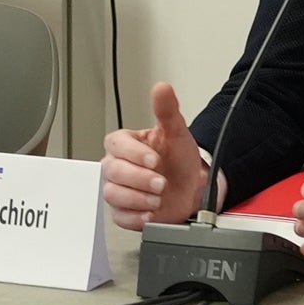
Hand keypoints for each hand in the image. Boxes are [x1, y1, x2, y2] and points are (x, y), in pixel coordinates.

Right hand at [100, 81, 207, 230]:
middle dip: (140, 179)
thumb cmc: (179, 160)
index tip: (154, 159)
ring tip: (158, 198)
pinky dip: (136, 217)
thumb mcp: (176, 132)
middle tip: (161, 182)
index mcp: (125, 144)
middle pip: (113, 171)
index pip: (116, 145)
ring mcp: (119, 189)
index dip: (134, 154)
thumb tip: (161, 88)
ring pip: (113, 194)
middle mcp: (117, 166)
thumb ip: (167, 110)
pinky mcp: (123, 211)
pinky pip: (119, 216)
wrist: (191, 188)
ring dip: (138, 198)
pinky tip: (151, 212)